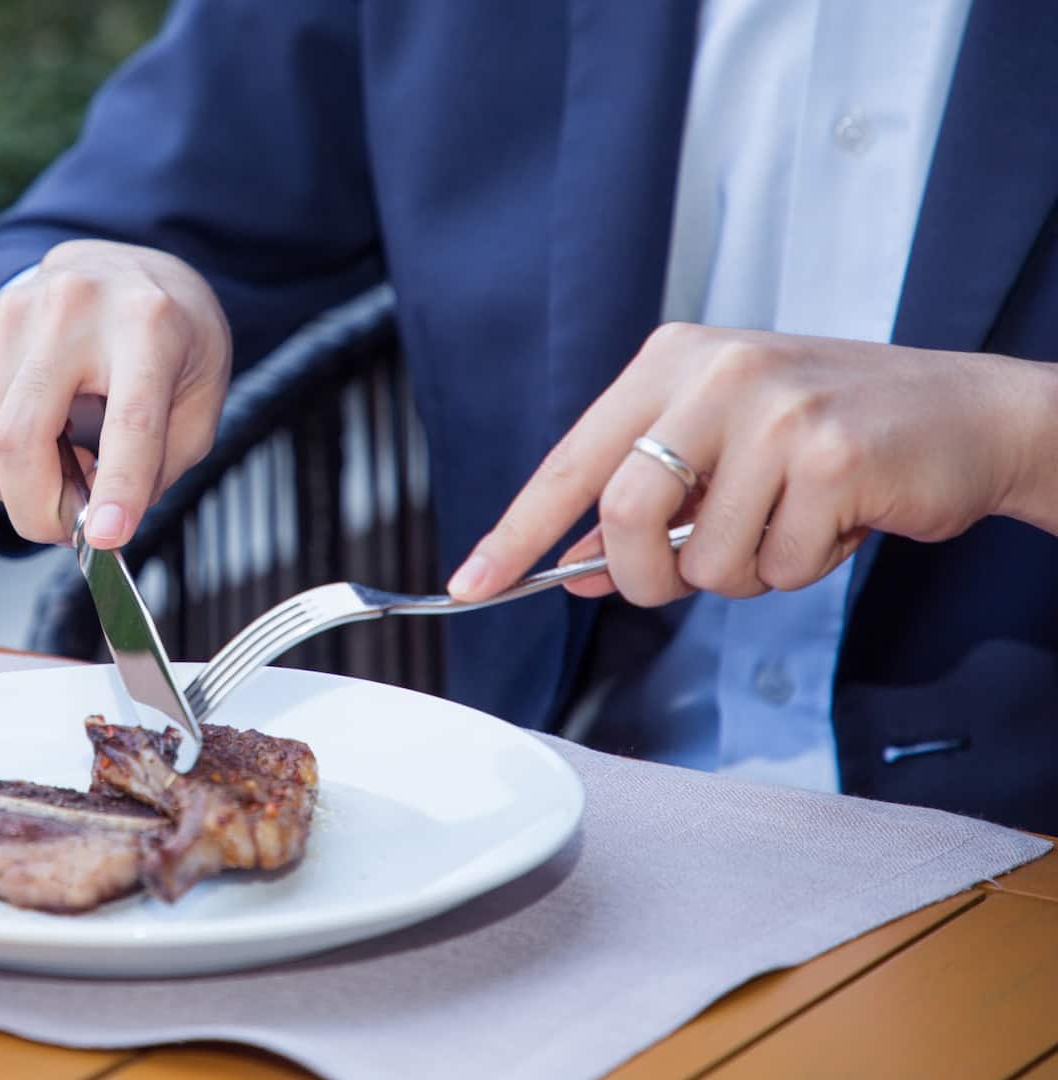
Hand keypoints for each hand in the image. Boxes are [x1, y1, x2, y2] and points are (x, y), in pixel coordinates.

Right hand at [0, 239, 230, 547]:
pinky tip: (42, 434)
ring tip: (69, 469)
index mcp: (148, 324)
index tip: (105, 539)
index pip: (127, 420)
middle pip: (21, 438)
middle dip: (41, 511)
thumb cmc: (172, 342)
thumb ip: (157, 466)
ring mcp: (13, 312)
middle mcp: (73, 308)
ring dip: (23, 489)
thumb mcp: (199, 401)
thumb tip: (96, 524)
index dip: (116, 486)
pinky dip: (2, 459)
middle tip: (75, 528)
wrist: (127, 269)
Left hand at [447, 323, 1054, 606]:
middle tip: (683, 577)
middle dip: (646, 576)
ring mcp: (776, 410)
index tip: (471, 585)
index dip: (517, 532)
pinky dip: (802, 569)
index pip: (570, 461)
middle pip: (624, 516)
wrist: (968, 414)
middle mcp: (715, 372)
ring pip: (706, 558)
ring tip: (791, 522)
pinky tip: (839, 519)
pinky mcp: (832, 456)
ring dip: (743, 573)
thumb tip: (572, 571)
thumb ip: (645, 504)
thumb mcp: (722, 450)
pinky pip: (778, 566)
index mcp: (671, 361)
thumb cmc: (830, 434)